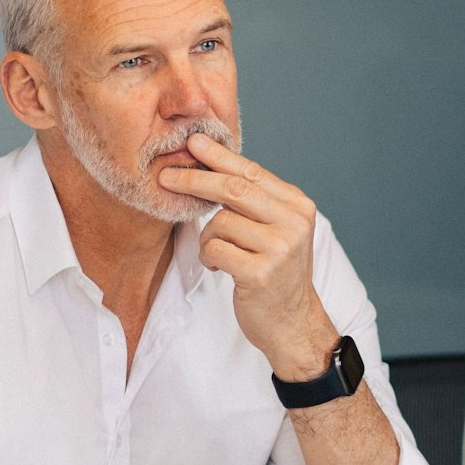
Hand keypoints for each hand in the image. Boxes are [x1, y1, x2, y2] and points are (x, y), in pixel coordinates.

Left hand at [158, 134, 336, 376]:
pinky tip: (220, 268)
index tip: (193, 142)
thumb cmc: (276, 273)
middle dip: (195, 181)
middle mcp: (294, 223)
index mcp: (298, 206)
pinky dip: (209, 258)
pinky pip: (215, 250)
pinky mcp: (261, 274)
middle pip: (234, 189)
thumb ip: (255, 201)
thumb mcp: (276, 230)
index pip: (252, 172)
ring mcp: (280, 249)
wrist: (293, 322)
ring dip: (208, 238)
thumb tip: (210, 163)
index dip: (219, 156)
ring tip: (220, 254)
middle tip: (166, 177)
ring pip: (220, 223)